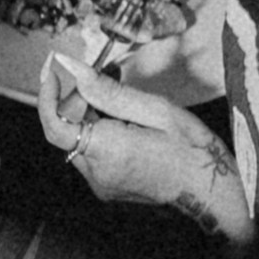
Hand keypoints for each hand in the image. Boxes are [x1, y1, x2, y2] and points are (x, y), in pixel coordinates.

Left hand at [36, 44, 246, 231]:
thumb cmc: (192, 147)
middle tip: (110, 81)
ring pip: (77, 140)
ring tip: (127, 105)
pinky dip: (99, 133)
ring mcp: (99, 184)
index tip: (52, 69)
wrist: (211, 190)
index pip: (55, 125)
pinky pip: (89, 154)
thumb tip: (72, 68)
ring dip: (91, 116)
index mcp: (109, 151)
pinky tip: (127, 125)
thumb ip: (108, 91)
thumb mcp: (156, 109)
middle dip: (80, 101)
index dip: (47, 95)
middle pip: (66, 128)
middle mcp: (96, 173)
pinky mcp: (104, 188)